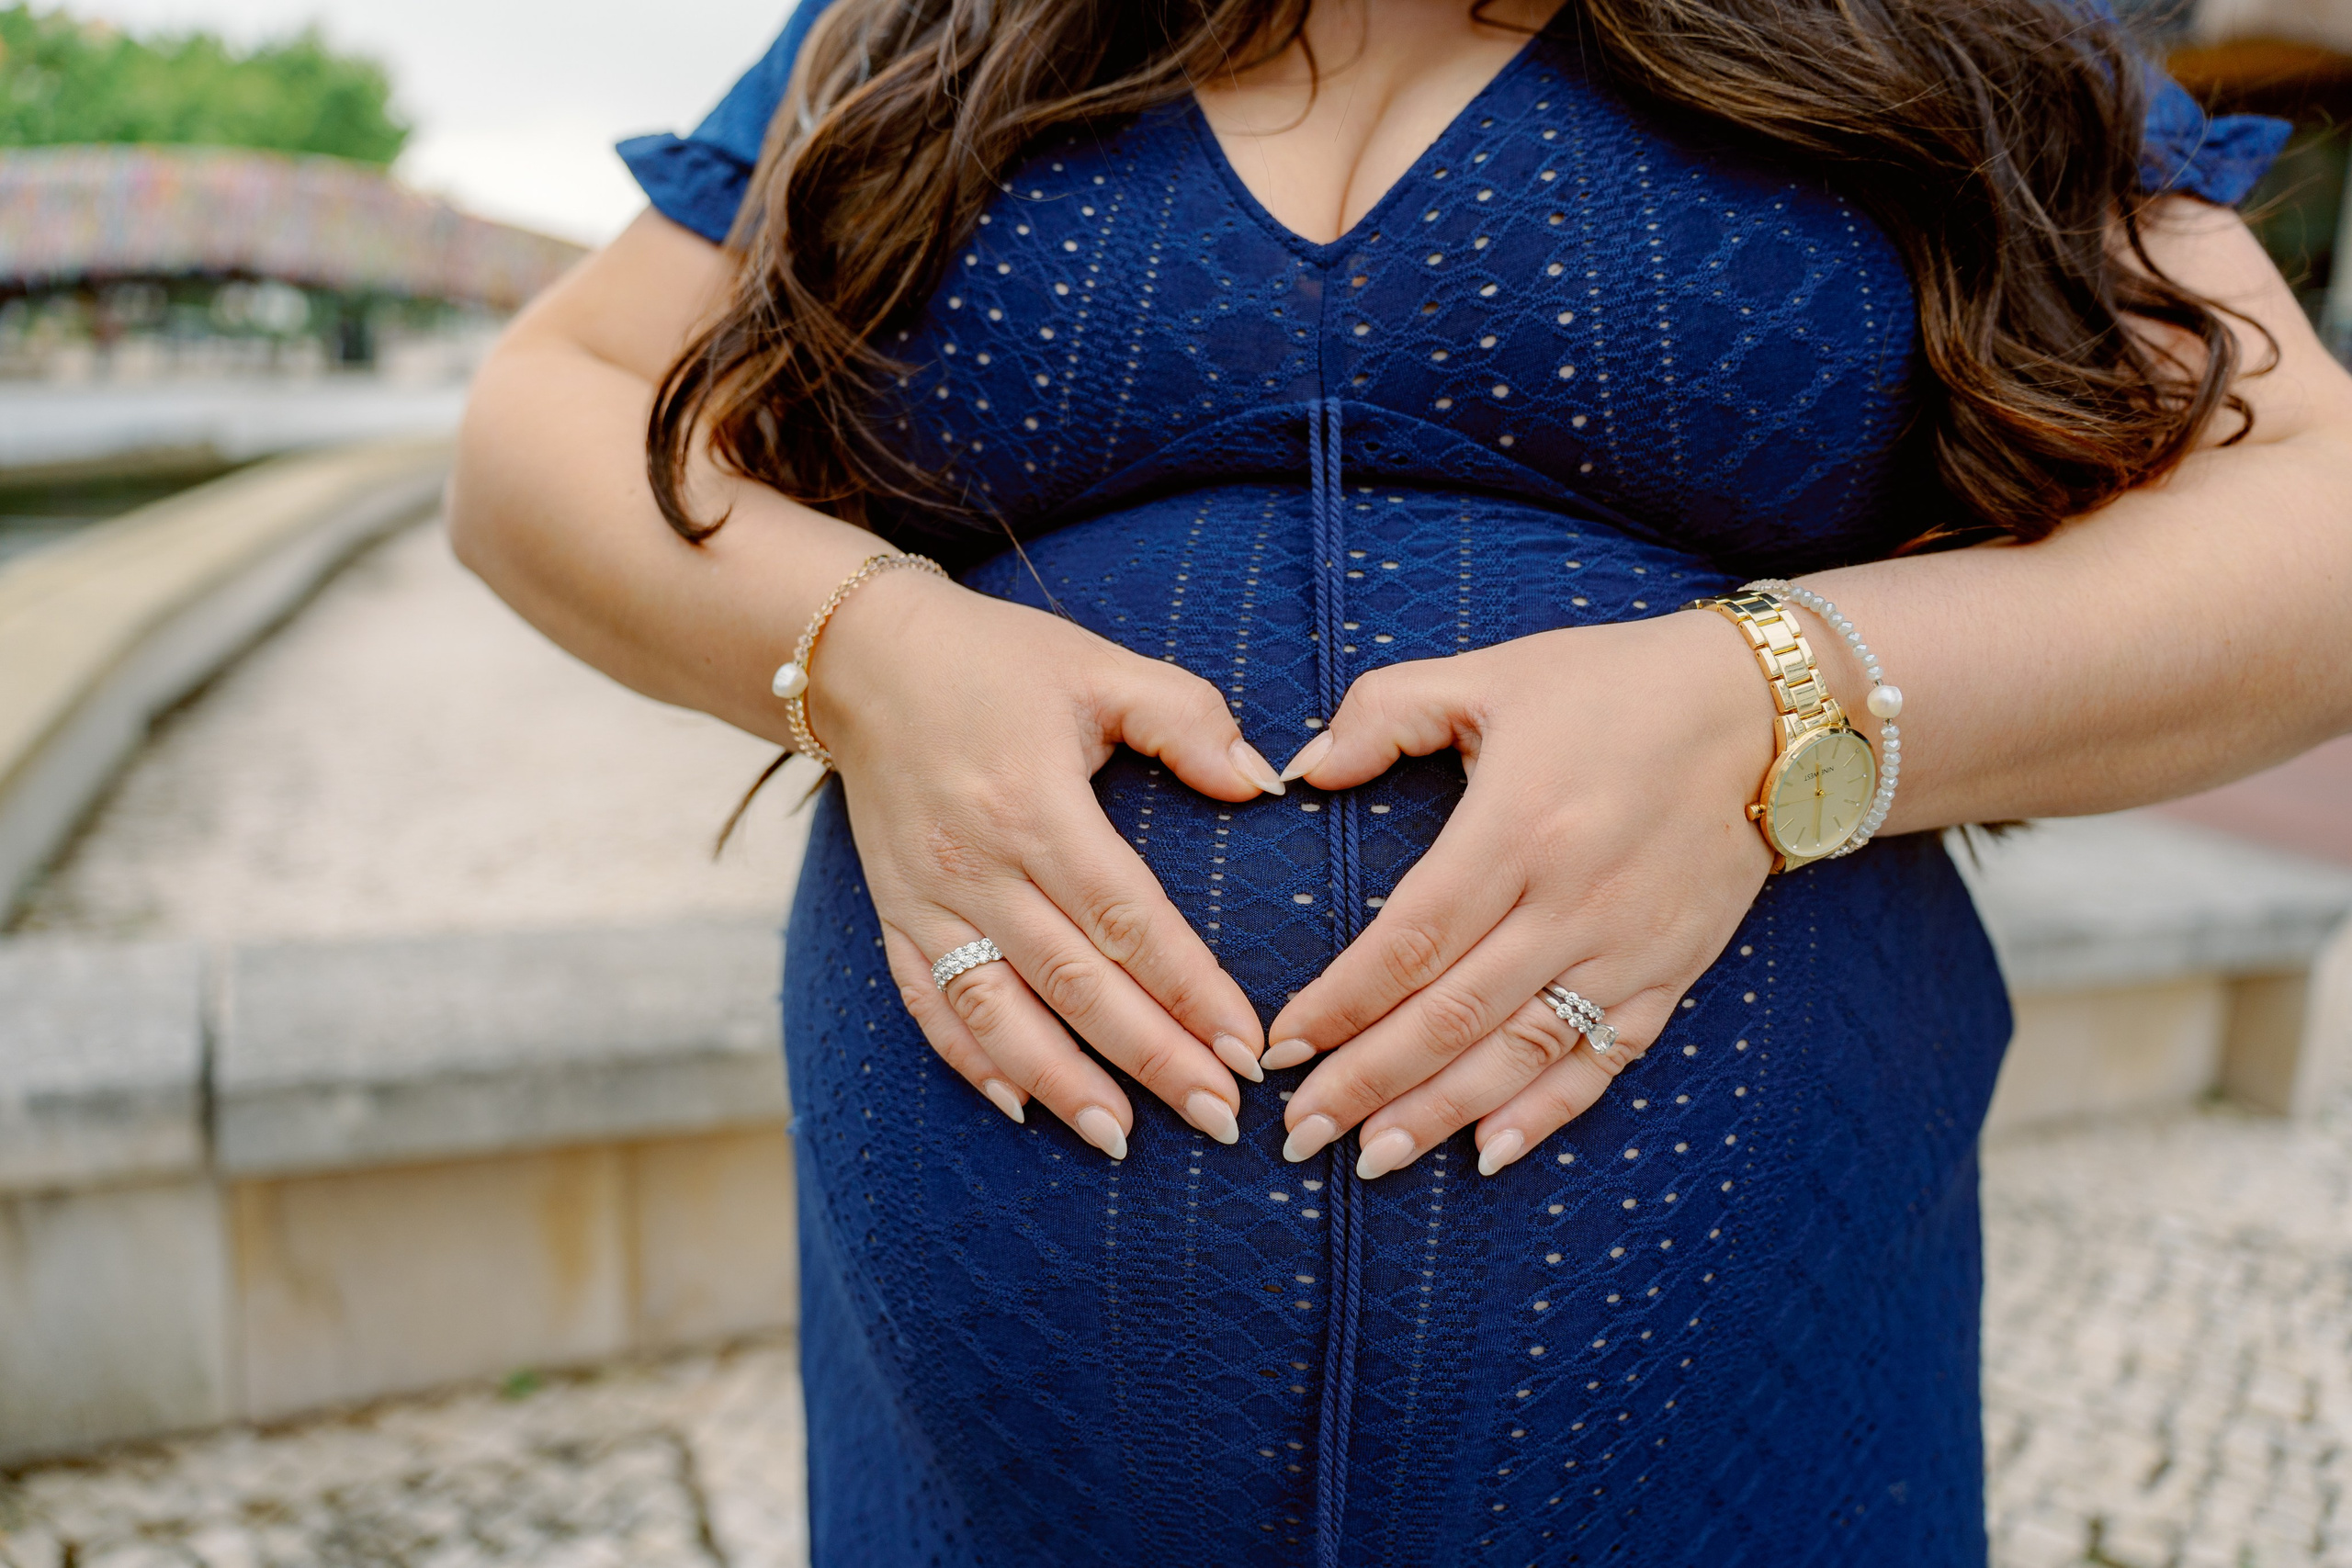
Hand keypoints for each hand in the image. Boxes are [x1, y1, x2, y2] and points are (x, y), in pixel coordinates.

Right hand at [812, 569, 1283, 1156]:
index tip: (1246, 1045)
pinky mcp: (893, 914)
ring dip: (1060, 1081)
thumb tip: (1264, 782)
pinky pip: (927, 1004)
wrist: (861, 658)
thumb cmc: (997, 661)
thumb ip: (1185, 718)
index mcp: (1036, 805)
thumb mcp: (1098, 666)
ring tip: (1121, 1138)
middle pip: (1074, 982)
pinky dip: (968, 1061)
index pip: (1127, 917)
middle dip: (1150, 1057)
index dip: (1189, 988)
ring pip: (997, 1010)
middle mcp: (977, 864)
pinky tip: (1019, 1106)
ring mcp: (927, 898)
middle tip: (1217, 1118)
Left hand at [1264, 611, 1776, 1178]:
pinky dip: (1548, 1112)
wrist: (1765, 712)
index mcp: (1517, 826)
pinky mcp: (1671, 972)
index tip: (1282, 1045)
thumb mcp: (1490, 675)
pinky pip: (1604, 1059)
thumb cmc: (1612, 686)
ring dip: (1440, 1114)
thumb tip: (1301, 767)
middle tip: (1298, 1133)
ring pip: (1520, 1051)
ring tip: (1370, 1159)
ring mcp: (1627, 946)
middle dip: (1366, 1082)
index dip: (1341, 1002)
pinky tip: (1490, 1153)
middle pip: (1451, 1015)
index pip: (1409, 939)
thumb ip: (1384, 711)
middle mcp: (1571, 900)